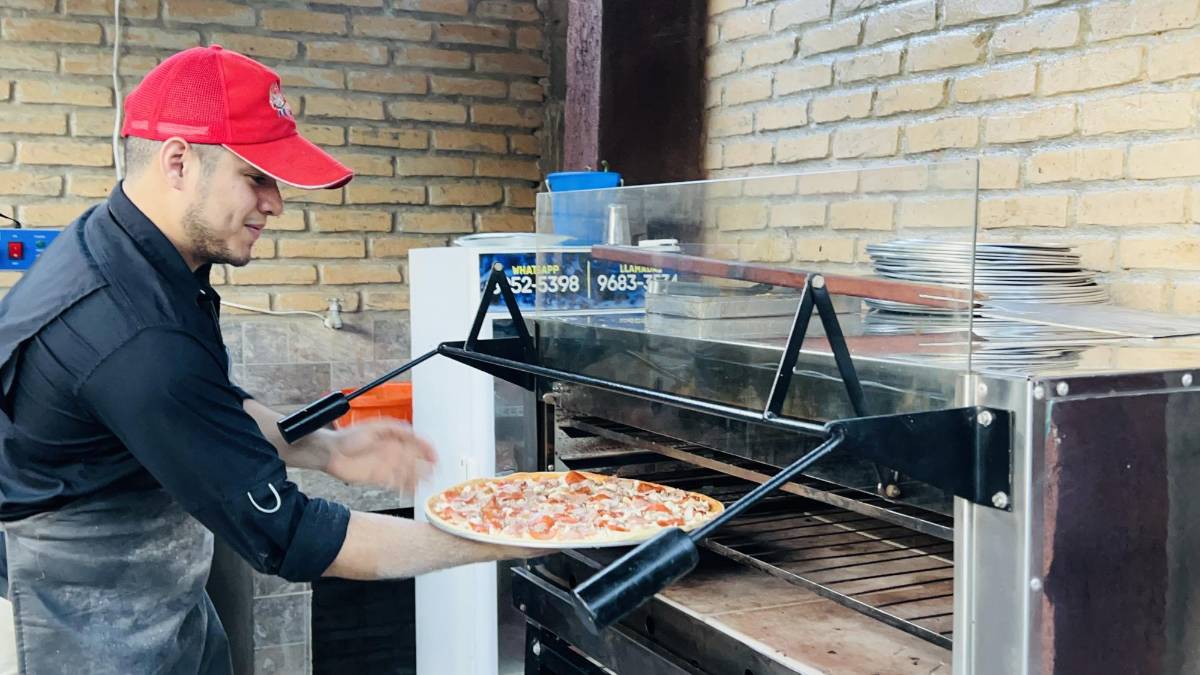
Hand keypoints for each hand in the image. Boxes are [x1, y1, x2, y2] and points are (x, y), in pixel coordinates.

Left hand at [323, 419, 437, 490]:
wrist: (331, 453)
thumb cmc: (348, 437)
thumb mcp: (374, 427)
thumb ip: (394, 429)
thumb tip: (412, 431)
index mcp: (392, 438)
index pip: (414, 443)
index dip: (425, 448)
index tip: (434, 454)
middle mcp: (391, 452)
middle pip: (413, 460)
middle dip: (425, 465)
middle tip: (436, 470)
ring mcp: (385, 465)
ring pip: (406, 473)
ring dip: (417, 477)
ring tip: (428, 482)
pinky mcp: (378, 478)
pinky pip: (395, 483)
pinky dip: (405, 487)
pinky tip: (413, 490)